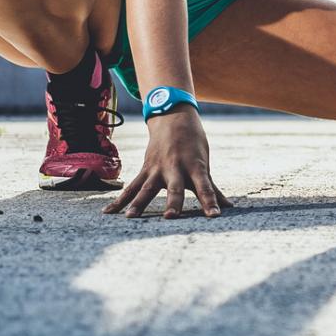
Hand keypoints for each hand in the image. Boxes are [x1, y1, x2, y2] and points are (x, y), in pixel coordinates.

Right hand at [102, 106, 227, 218]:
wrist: (172, 118)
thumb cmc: (193, 144)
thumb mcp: (203, 163)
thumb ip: (211, 188)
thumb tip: (228, 207)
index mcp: (195, 167)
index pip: (206, 187)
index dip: (210, 201)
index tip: (215, 215)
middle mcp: (175, 168)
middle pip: (175, 188)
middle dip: (173, 202)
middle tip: (170, 217)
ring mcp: (157, 169)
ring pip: (147, 188)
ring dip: (138, 203)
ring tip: (130, 217)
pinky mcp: (145, 169)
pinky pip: (130, 186)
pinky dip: (119, 199)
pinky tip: (108, 212)